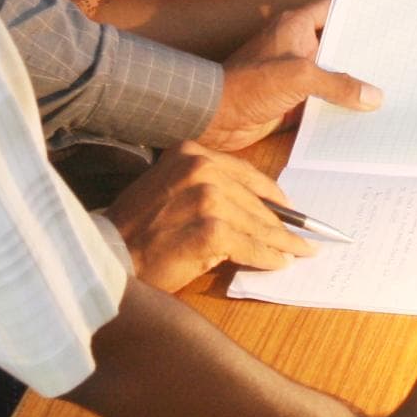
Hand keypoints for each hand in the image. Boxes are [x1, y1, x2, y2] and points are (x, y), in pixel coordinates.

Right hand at [103, 143, 311, 290]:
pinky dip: (269, 258)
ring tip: (300, 252)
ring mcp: (207, 198)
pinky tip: (280, 264)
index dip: (271, 194)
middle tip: (306, 237)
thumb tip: (253, 207)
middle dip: (282, 223)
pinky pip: (251, 247)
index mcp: (192, 152)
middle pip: (256, 200)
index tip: (289, 208)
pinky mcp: (211, 231)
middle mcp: (201, 168)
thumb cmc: (138, 226)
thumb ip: (207, 187)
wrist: (110, 254)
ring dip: (282, 243)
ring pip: (258, 225)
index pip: (245, 173)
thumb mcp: (170, 187)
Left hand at [196, 0, 379, 152]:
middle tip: (394, 60)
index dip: (355, 14)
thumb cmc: (251, 85)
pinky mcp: (290, 100)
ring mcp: (293, 74)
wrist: (216, 117)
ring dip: (350, 85)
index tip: (383, 20)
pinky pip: (321, 101)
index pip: (331, 10)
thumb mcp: (301, 77)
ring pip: (330, 75)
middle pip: (335, 46)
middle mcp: (295, 46)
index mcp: (295, 26)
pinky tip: (361, 116)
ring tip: (387, 91)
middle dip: (360, 55)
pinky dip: (337, 107)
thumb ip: (338, 85)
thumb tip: (373, 96)